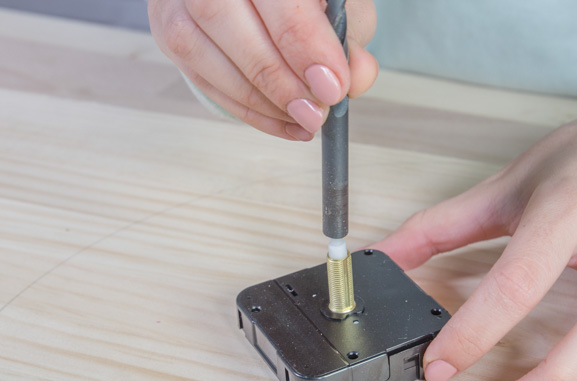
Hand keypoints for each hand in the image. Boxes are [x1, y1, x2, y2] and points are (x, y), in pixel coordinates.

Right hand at [148, 0, 377, 139]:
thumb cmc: (305, 1)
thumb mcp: (340, 8)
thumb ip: (349, 40)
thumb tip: (356, 77)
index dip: (304, 44)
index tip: (332, 87)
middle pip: (223, 16)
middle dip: (277, 77)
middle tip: (316, 112)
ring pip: (200, 49)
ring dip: (259, 99)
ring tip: (303, 119)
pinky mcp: (169, 28)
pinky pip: (200, 77)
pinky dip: (247, 109)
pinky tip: (284, 122)